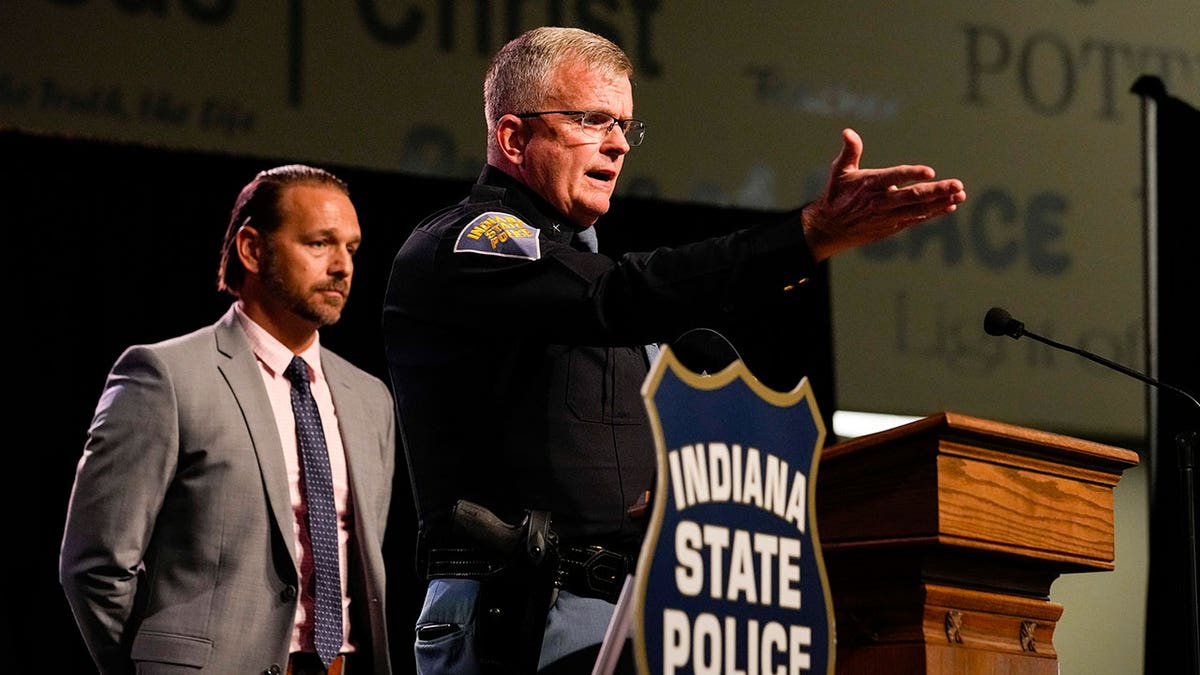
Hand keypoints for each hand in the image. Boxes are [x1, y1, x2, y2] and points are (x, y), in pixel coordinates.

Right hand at [801, 128, 965, 261]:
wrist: (828, 229)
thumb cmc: (836, 195)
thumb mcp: (839, 171)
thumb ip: (850, 151)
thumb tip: (848, 131)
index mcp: (869, 185)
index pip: (894, 177)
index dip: (911, 174)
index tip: (930, 172)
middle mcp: (881, 202)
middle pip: (913, 196)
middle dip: (937, 190)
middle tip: (957, 184)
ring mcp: (888, 216)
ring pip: (919, 210)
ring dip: (941, 202)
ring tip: (959, 194)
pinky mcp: (892, 226)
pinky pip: (917, 219)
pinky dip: (934, 213)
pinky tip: (950, 206)